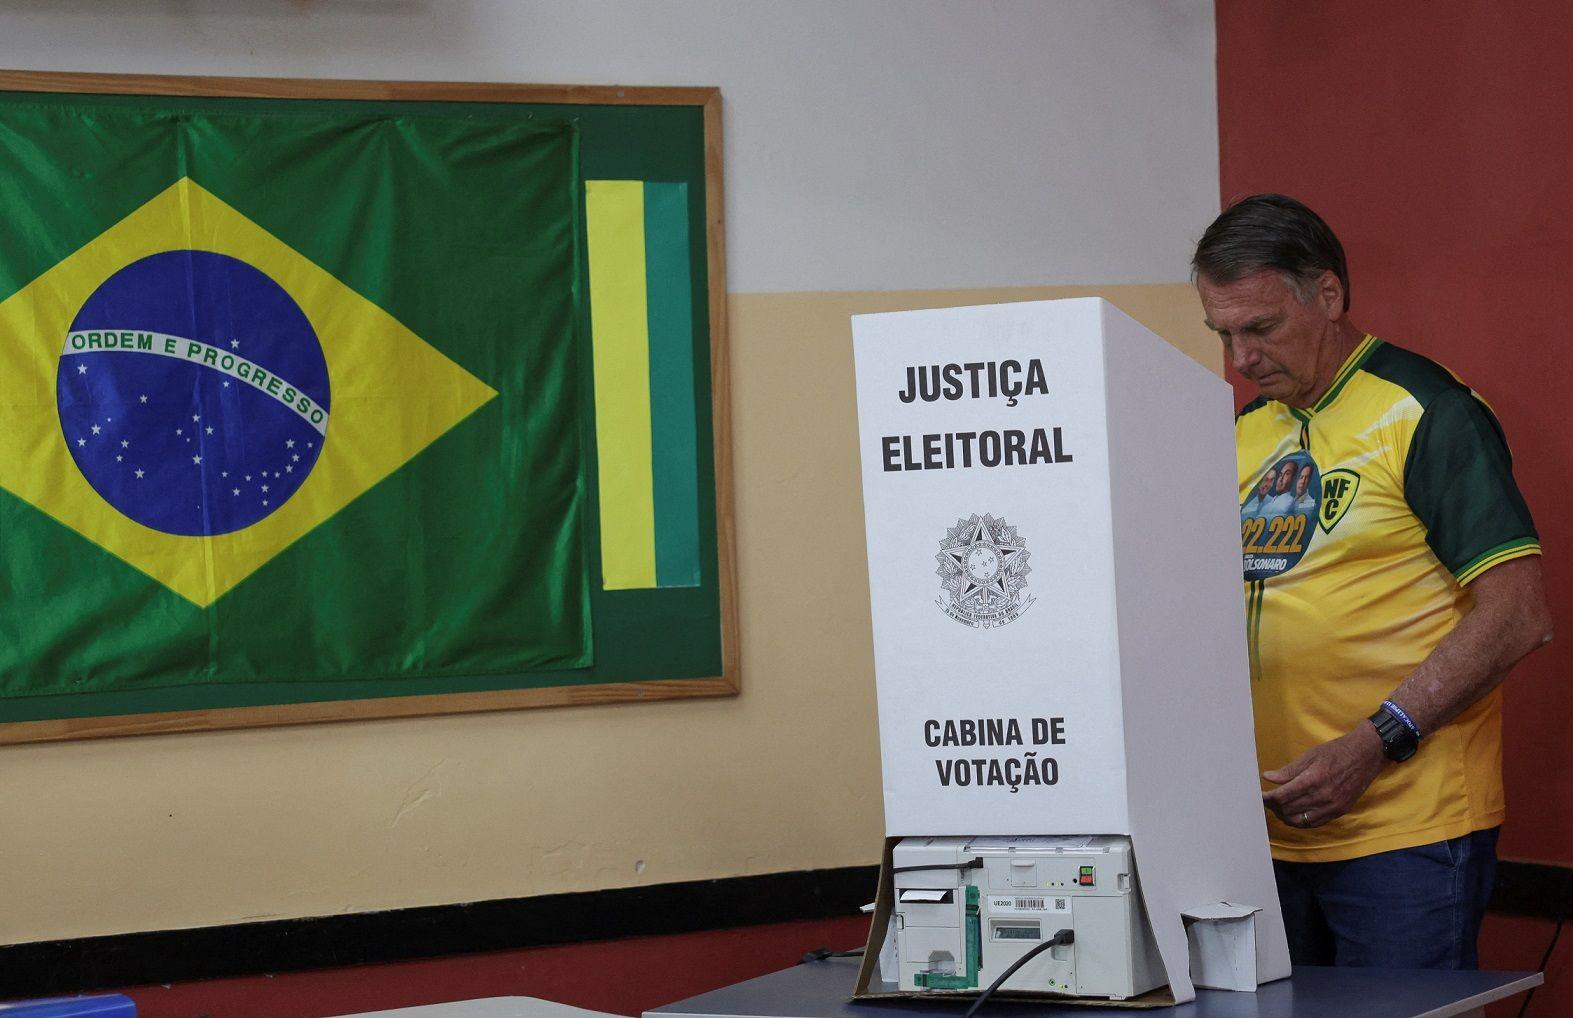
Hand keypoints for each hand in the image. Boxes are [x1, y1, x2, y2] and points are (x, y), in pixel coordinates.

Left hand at [1262, 723, 1384, 828]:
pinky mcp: (1340, 811)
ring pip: (1300, 821)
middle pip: (1288, 810)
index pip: (1282, 796)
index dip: (1267, 798)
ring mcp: (1333, 806)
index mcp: (1313, 779)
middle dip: (1274, 807)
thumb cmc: (1336, 752)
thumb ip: (1288, 770)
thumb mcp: (1310, 756)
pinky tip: (1295, 813)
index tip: (1259, 796)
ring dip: (1286, 816)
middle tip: (1267, 800)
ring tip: (1279, 808)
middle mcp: (1323, 796)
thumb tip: (1267, 777)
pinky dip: (1302, 821)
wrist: (1366, 755)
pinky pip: (1315, 823)